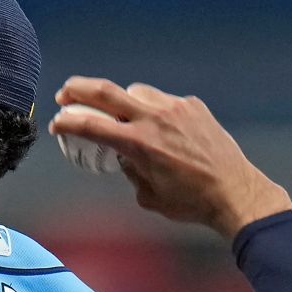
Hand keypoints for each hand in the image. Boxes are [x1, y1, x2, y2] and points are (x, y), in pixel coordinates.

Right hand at [48, 76, 291, 238]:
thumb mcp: (148, 196)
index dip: (67, 121)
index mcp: (139, 144)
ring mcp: (175, 108)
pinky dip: (152, 109)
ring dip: (121, 100)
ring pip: (135, 92)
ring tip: (119, 115)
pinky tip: (158, 125)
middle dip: (78, 89)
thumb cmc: (191, 202)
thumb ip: (129, 171)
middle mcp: (154, 119)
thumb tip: (123, 156)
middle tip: (65, 93)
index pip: (91, 125)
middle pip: (105, 91)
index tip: (57, 123)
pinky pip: (162, 100)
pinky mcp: (192, 106)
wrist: (235, 192)